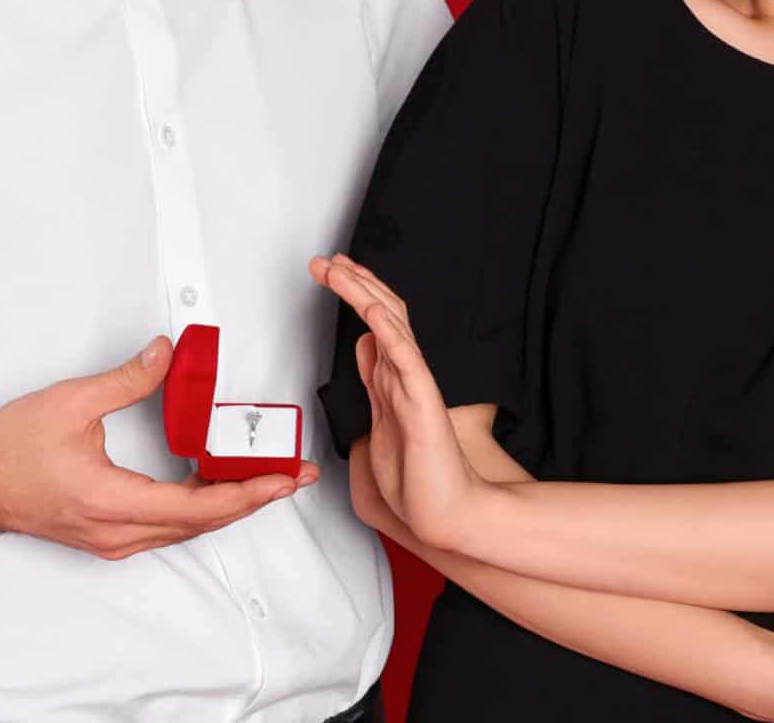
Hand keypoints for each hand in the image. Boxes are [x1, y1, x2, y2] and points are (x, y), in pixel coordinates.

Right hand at [0, 335, 318, 559]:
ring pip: (187, 527)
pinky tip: (218, 486)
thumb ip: (127, 379)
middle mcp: (117, 530)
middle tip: (292, 476)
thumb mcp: (70, 403)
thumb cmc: (8, 450)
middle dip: (253, 498)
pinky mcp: (108, 533)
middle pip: (201, 522)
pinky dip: (200, 507)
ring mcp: (113, 538)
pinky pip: (168, 525)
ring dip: (229, 504)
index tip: (281, 479)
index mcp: (110, 501)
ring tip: (267, 479)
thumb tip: (166, 355)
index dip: (246, 493)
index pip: (197, 506)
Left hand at [310, 253, 492, 552]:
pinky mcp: (422, 402)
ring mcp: (416, 385)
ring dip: (362, 294)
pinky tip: (371, 307)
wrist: (448, 514)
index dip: (355, 293)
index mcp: (394, 380)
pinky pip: (404, 357)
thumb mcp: (380, 422)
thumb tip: (362, 347)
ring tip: (336, 269)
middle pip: (383, 313)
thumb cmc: (417, 481)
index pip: (376, 323)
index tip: (332, 271)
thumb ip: (373, 384)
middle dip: (353, 283)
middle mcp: (406, 375)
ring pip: (391, 325)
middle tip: (325, 260)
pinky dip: (388, 328)